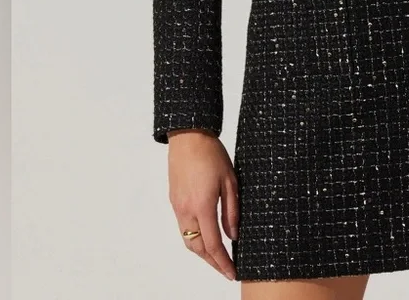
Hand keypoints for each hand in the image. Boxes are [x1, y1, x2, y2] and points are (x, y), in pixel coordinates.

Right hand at [167, 129, 239, 279]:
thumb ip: (232, 211)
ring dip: (202, 252)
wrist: (188, 136)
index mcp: (203, 206)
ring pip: (188, 240)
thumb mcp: (230, 180)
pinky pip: (183, 227)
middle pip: (198, 248)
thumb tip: (233, 236)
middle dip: (212, 263)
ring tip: (217, 256)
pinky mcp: (174, 200)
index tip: (232, 273)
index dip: (223, 263)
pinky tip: (206, 235)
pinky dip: (195, 237)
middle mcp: (186, 211)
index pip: (213, 245)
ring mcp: (178, 206)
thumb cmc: (212, 154)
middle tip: (226, 269)